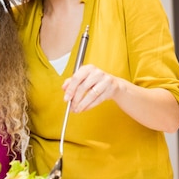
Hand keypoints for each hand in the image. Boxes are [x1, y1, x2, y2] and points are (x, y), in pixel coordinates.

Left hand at [62, 64, 178, 131]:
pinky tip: (84, 109)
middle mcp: (97, 72)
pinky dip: (90, 106)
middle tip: (71, 107)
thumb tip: (63, 88)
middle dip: (75, 99)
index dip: (70, 89)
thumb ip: (72, 82)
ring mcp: (105, 80)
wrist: (115, 85)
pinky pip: (98, 99)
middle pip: (83, 87)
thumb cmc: (95, 82)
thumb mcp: (83, 80)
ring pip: (91, 94)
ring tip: (76, 110)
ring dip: (82, 104)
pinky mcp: (112, 88)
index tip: (65, 99)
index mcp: (88, 68)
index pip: (76, 78)